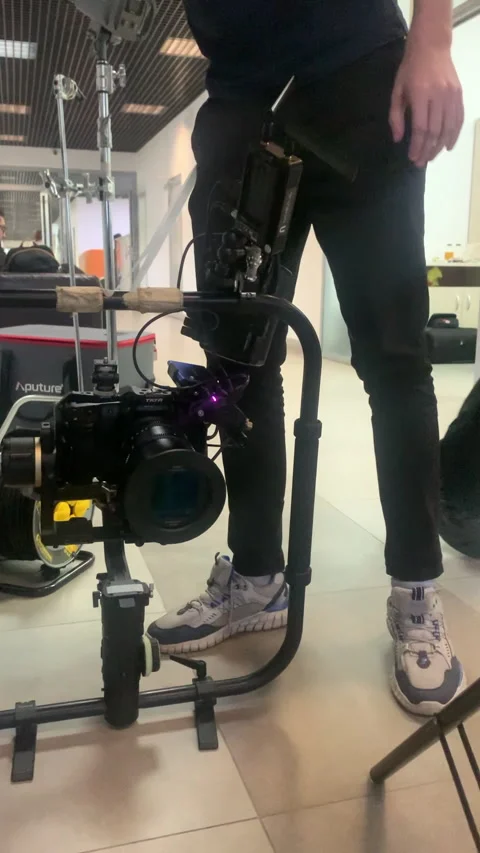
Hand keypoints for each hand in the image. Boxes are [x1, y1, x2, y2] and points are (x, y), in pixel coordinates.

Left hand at [389, 40, 463, 167]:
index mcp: (420, 94)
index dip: (417, 146)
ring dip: (440, 146)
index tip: (412, 158)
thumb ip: (396, 116)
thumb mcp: (397, 90)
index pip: (421, 128)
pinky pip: (458, 118)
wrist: (431, 45)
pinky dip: (454, 134)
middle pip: (435, 131)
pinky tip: (448, 146)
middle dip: (427, 150)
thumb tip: (398, 139)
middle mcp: (438, 95)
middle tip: (421, 163)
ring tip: (431, 157)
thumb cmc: (410, 69)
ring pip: (448, 127)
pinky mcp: (459, 93)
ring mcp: (451, 94)